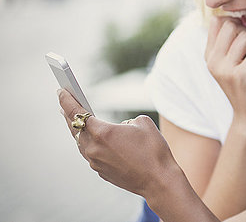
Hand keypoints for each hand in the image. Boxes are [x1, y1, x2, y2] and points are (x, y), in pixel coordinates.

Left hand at [58, 89, 181, 198]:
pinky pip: (91, 154)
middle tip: (64, 102)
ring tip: (76, 121)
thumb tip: (121, 128)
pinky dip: (90, 144)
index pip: (77, 113)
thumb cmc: (153, 150)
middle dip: (68, 114)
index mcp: (102, 133)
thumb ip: (126, 121)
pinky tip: (95, 140)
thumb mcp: (143, 123)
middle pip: (75, 128)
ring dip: (78, 130)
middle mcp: (94, 148)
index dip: (67, 100)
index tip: (61, 91)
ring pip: (81, 143)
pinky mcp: (102, 172)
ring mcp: (96, 162)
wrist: (158, 180)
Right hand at [205, 16, 245, 126]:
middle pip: (231, 25)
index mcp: (210, 55)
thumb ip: (233, 41)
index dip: (237, 22)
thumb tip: (241, 16)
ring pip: (245, 36)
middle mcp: (213, 61)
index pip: (217, 21)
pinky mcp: (241, 76)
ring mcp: (225, 69)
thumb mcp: (234, 61)